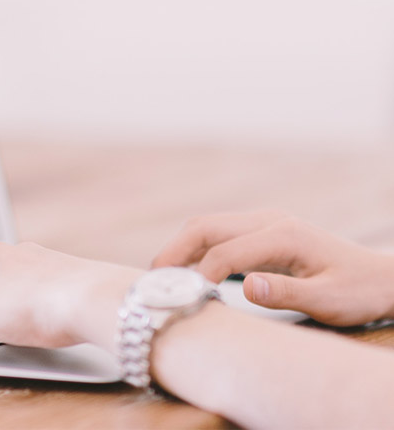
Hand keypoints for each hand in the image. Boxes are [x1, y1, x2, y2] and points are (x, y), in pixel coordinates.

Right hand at [151, 211, 393, 325]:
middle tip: (151, 280)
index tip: (182, 300)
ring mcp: (262, 224)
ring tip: (160, 278)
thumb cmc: (357, 291)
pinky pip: (216, 235)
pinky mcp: (259, 233)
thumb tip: (245, 287)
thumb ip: (287, 294)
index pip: (225, 252)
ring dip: (179, 248)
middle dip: (173, 251)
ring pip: (206, 227)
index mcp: (283, 235)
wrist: (379, 277)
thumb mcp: (329, 301)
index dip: (198, 275)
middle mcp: (268, 221)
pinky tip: (184, 273)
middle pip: (205, 227)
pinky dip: (193, 250)